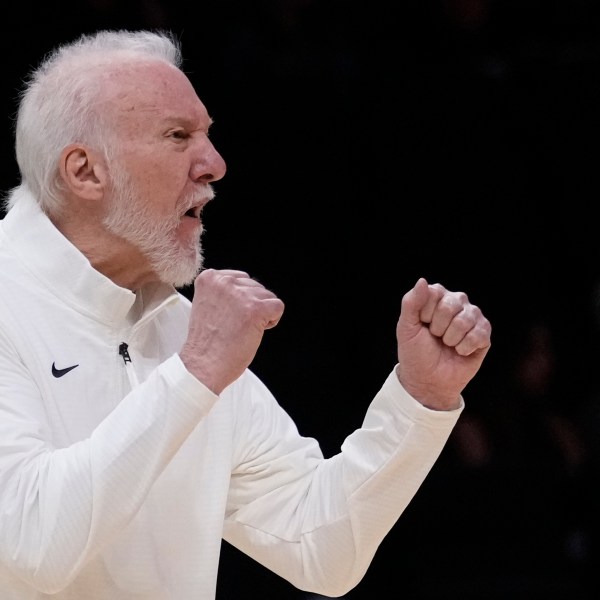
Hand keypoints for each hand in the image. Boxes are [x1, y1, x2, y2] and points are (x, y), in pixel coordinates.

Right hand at [180, 269, 284, 393]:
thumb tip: (248, 287)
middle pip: (255, 287)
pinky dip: (272, 321)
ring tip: (241, 329)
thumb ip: (224, 292)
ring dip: (261, 314)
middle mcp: (224, 282)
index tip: (226, 316)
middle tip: (233, 326)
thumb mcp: (208, 304)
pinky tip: (255, 331)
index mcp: (209, 278)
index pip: (241, 279)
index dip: (240, 300)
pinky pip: (277, 307)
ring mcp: (241, 294)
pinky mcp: (256, 308)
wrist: (203, 365)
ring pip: (268, 296)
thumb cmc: (206, 342)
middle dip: (251, 306)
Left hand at [395, 278, 490, 409]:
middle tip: (435, 337)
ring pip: (464, 321)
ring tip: (447, 344)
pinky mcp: (484, 332)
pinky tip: (460, 351)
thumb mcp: (406, 327)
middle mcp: (457, 301)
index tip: (422, 326)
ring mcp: (472, 316)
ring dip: (451, 340)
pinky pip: (478, 334)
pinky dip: (464, 348)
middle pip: (450, 306)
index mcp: (436, 296)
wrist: (428, 380)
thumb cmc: (416, 352)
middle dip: (438, 328)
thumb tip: (422, 281)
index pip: (433, 294)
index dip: (425, 315)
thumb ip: (411, 303)